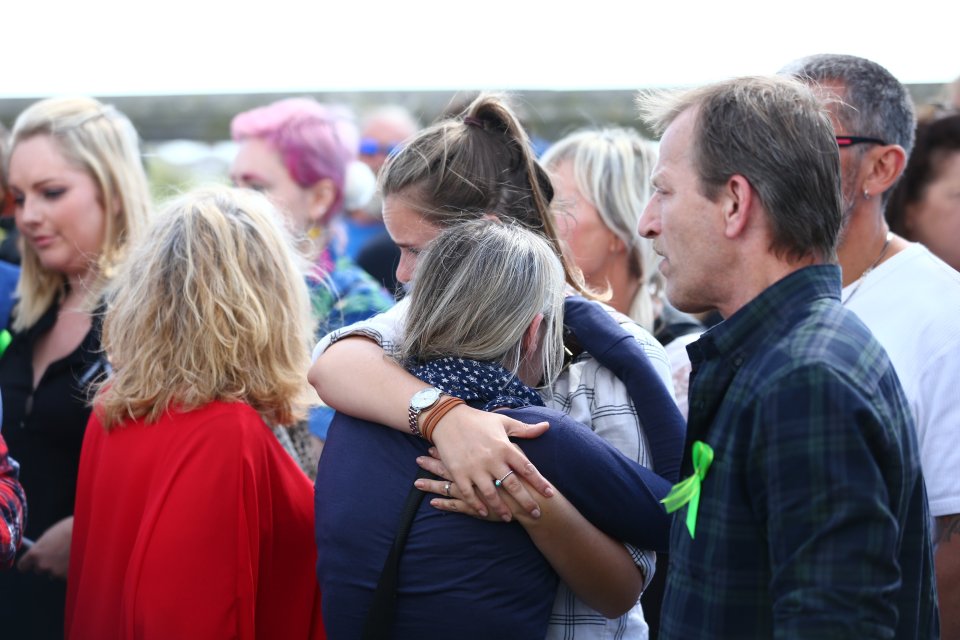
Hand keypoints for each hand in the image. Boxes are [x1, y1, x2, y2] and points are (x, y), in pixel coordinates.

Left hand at [18, 515, 72, 578]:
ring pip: (54, 573)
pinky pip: (66, 575)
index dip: (28, 564)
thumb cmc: (70, 528)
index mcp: (35, 553)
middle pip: (39, 570)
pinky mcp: (67, 576)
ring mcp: (55, 572)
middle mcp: (42, 565)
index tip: (31, 563)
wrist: (89, 533)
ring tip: (71, 555)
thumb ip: (43, 546)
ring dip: (60, 567)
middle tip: (58, 555)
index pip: (23, 565)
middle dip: (47, 564)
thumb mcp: (51, 535)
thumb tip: (42, 551)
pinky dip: (70, 569)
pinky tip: (77, 559)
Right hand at [430, 405, 552, 520]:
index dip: (540, 482)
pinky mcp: (458, 473)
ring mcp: (474, 468)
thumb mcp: (503, 421)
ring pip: (491, 494)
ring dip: (501, 508)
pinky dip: (476, 505)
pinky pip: (469, 494)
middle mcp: (491, 459)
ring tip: (509, 518)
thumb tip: (546, 427)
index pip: (527, 468)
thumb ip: (525, 429)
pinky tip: (484, 513)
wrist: (447, 418)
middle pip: (512, 485)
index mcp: (504, 447)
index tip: (550, 494)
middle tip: (536, 514)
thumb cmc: (478, 420)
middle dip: (526, 501)